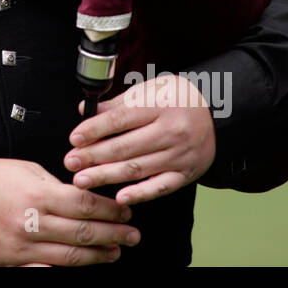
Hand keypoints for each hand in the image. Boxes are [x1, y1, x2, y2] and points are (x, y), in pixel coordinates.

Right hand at [0, 158, 139, 265]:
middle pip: (83, 232)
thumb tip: (82, 196)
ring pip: (70, 255)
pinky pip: (44, 270)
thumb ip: (55, 185)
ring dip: (97, 255)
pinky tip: (82, 268)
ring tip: (115, 252)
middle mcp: (33, 222)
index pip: (85, 204)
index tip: (125, 210)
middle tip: (133, 235)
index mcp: (39, 195)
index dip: (110, 210)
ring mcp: (23, 245)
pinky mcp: (13, 261)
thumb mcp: (26, 171)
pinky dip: (64, 271)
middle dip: (113, 234)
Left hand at [65, 74, 216, 204]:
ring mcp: (179, 155)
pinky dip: (140, 193)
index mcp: (159, 105)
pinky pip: (160, 186)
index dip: (95, 130)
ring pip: (138, 168)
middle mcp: (171, 131)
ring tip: (82, 180)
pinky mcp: (185, 173)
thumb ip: (117, 103)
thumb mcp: (149, 90)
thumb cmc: (176, 99)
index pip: (121, 119)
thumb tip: (85, 110)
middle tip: (70, 163)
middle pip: (126, 147)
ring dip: (106, 176)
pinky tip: (119, 197)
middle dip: (94, 156)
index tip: (74, 139)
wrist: (217, 114)